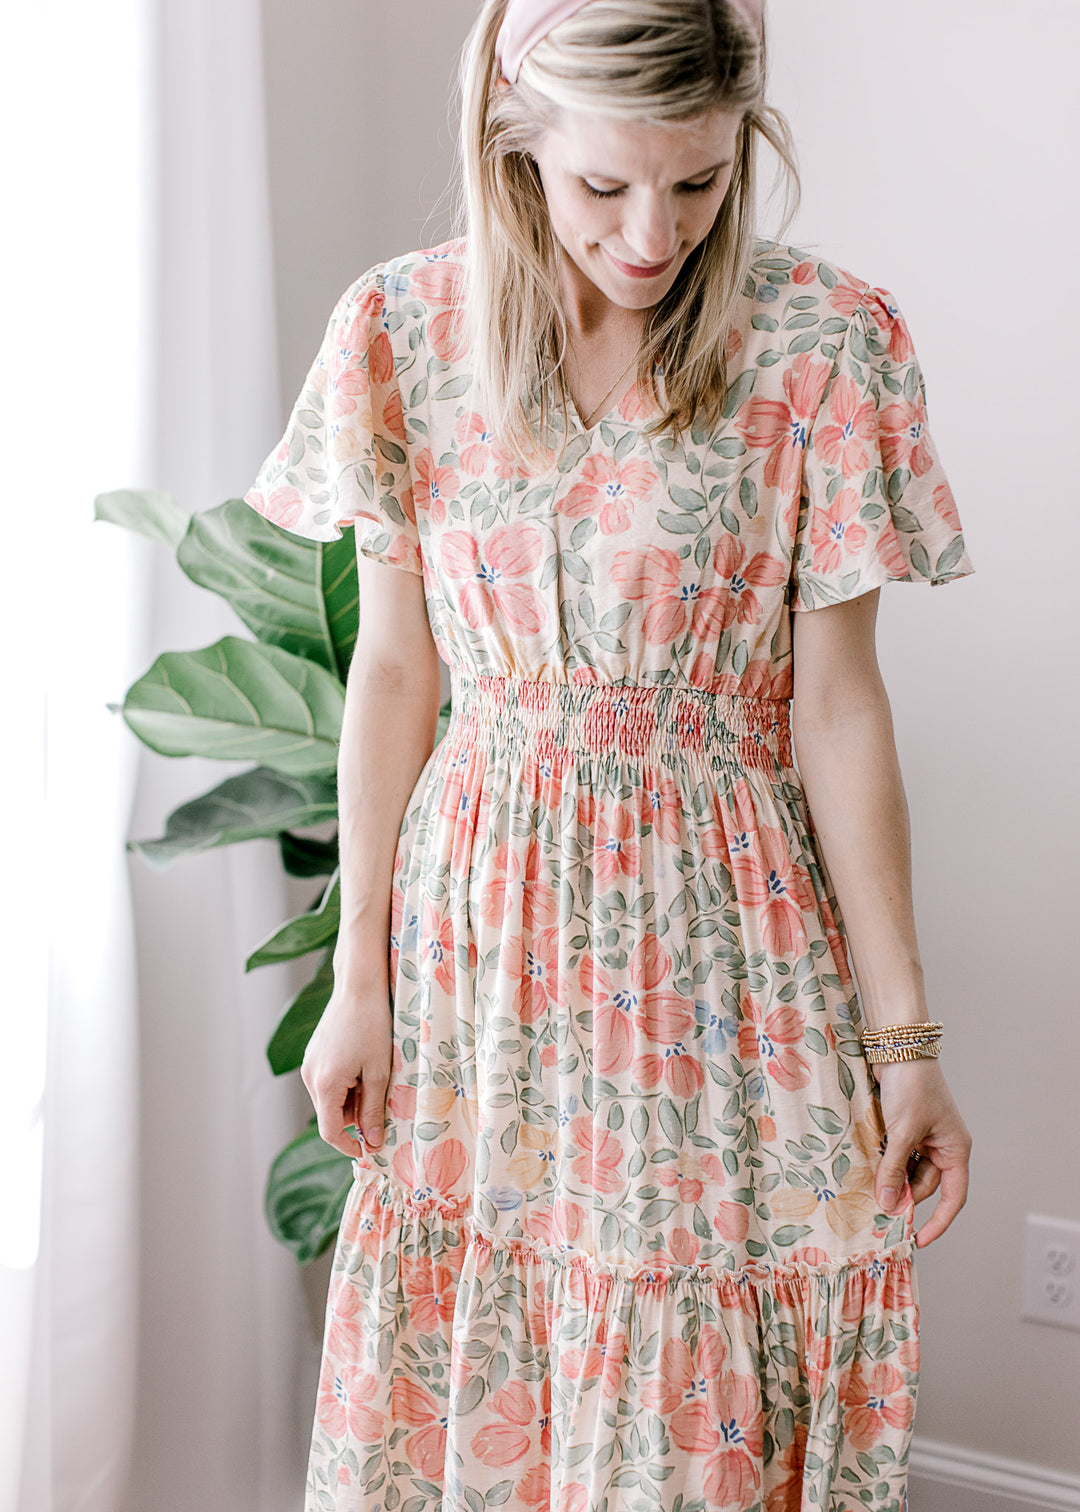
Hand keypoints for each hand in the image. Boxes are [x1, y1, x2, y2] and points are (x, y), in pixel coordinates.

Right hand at [300, 975, 392, 1158]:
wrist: (358, 987)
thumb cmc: (373, 1026)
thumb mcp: (379, 1072)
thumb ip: (373, 1110)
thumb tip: (373, 1142)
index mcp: (325, 1086)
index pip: (330, 1132)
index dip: (350, 1146)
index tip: (371, 1149)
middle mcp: (310, 1077)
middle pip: (330, 1115)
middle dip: (355, 1119)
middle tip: (382, 1105)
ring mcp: (309, 1065)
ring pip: (329, 1099)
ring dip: (351, 1101)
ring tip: (374, 1079)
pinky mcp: (313, 1055)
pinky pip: (327, 1082)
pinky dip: (344, 1085)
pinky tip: (363, 1066)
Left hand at [873, 1059, 971, 1247]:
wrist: (898, 1049)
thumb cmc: (912, 1087)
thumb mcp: (902, 1132)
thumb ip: (894, 1169)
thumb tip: (888, 1205)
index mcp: (955, 1149)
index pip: (952, 1197)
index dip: (938, 1221)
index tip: (919, 1239)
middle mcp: (942, 1146)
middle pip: (923, 1185)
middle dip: (902, 1194)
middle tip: (877, 1206)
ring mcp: (923, 1137)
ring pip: (906, 1170)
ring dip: (889, 1176)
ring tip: (869, 1183)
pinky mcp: (904, 1128)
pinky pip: (895, 1154)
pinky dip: (883, 1161)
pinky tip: (867, 1164)